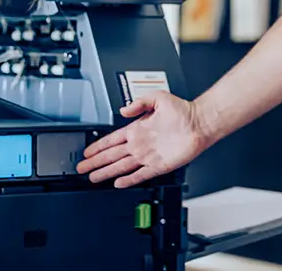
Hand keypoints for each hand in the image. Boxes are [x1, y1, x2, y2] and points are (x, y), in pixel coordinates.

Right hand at [76, 91, 209, 188]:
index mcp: (137, 128)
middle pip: (112, 156)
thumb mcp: (157, 98)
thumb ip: (139, 103)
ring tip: (93, 178)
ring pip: (122, 166)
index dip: (98, 146)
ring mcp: (148, 156)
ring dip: (107, 172)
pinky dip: (129, 180)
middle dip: (96, 162)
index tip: (86, 152)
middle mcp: (140, 143)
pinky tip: (118, 183)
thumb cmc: (182, 110)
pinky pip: (140, 174)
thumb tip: (123, 110)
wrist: (199, 123)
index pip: (112, 140)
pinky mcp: (159, 165)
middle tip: (82, 169)